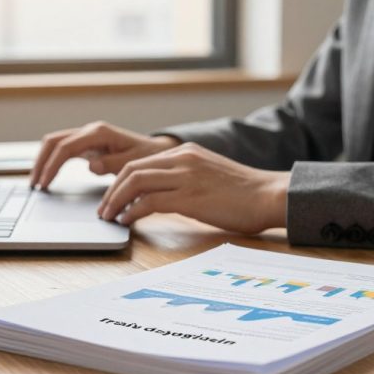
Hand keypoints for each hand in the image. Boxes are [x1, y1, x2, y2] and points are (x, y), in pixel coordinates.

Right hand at [29, 121, 180, 188]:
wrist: (156, 152)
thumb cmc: (147, 158)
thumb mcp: (133, 163)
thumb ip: (112, 164)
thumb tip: (91, 165)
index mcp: (99, 133)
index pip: (65, 147)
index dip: (51, 166)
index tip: (44, 184)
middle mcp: (90, 131)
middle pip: (54, 141)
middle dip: (41, 162)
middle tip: (34, 185)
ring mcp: (87, 136)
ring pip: (54, 143)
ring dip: (43, 161)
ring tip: (37, 183)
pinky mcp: (86, 144)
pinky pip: (62, 149)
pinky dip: (51, 161)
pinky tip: (47, 177)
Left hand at [97, 142, 290, 234]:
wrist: (270, 195)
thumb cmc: (244, 193)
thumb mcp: (208, 175)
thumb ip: (184, 179)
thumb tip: (158, 197)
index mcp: (186, 152)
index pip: (140, 161)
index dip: (118, 180)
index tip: (111, 198)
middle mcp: (183, 158)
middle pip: (131, 169)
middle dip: (111, 191)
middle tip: (103, 210)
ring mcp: (187, 176)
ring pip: (136, 182)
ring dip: (116, 201)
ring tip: (110, 217)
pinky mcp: (191, 196)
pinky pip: (150, 201)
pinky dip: (133, 212)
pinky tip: (128, 221)